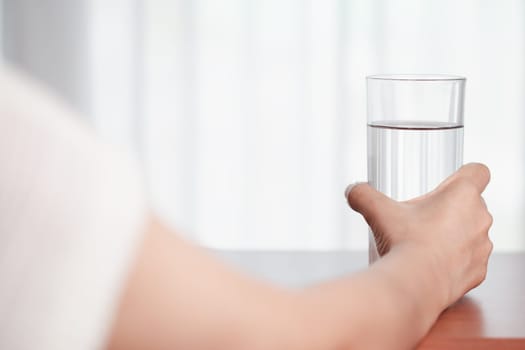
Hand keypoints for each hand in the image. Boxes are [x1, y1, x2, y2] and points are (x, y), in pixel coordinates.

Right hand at [346, 163, 492, 306]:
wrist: (414, 284)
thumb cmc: (405, 243)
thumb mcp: (378, 210)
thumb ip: (363, 194)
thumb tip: (353, 191)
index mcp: (462, 194)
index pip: (478, 172)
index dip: (463, 175)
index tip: (448, 185)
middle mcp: (480, 218)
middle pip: (471, 204)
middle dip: (449, 209)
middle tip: (422, 219)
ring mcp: (482, 247)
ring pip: (471, 233)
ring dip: (453, 235)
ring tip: (425, 243)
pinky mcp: (478, 271)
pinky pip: (468, 260)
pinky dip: (453, 261)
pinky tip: (431, 264)